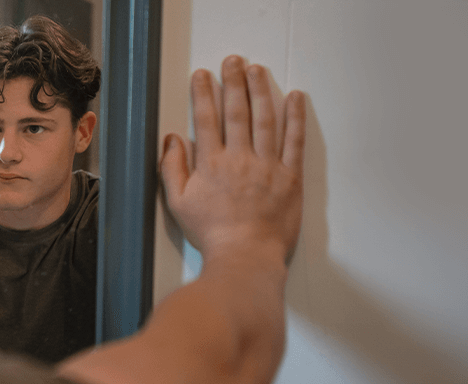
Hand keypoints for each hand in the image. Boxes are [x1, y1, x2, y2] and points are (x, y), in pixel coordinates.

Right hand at [160, 55, 304, 265]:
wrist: (245, 257)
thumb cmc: (212, 234)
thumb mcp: (178, 203)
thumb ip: (173, 169)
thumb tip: (172, 140)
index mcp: (212, 164)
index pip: (206, 119)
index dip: (204, 94)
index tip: (203, 76)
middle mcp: (240, 158)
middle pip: (237, 112)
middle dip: (234, 82)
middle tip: (233, 62)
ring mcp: (267, 166)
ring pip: (265, 119)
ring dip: (261, 91)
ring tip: (258, 70)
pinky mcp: (290, 177)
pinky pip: (294, 140)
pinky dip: (295, 117)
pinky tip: (294, 98)